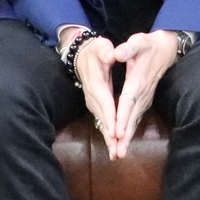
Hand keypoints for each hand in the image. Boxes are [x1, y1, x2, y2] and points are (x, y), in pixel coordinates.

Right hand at [60, 28, 119, 150]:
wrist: (83, 55)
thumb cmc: (96, 50)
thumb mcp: (101, 46)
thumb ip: (106, 52)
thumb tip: (112, 55)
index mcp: (96, 82)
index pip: (104, 101)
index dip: (110, 116)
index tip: (116, 131)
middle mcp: (92, 95)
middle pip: (102, 117)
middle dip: (109, 135)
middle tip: (117, 151)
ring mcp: (92, 101)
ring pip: (101, 121)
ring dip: (108, 138)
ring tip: (116, 153)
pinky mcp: (94, 104)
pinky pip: (101, 120)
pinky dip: (107, 132)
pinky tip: (113, 143)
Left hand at [106, 31, 181, 158]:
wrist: (166, 50)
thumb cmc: (149, 45)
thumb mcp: (139, 41)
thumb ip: (128, 48)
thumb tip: (117, 53)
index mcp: (137, 81)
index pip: (128, 102)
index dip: (123, 117)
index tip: (118, 133)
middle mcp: (142, 94)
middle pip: (132, 118)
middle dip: (125, 136)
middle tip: (118, 153)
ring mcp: (145, 99)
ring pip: (135, 121)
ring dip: (128, 138)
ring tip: (120, 154)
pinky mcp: (145, 101)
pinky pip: (136, 119)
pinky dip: (130, 132)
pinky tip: (125, 142)